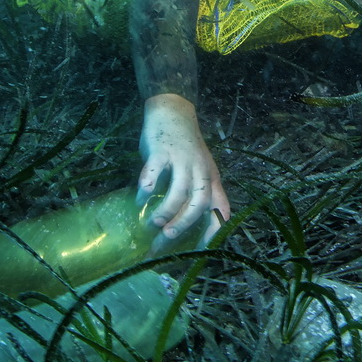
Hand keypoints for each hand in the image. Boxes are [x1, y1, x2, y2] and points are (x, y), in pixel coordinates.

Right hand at [136, 94, 229, 245]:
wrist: (173, 111)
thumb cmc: (185, 148)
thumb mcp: (199, 170)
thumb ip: (195, 193)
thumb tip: (182, 226)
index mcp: (211, 178)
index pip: (222, 209)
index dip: (214, 231)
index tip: (199, 250)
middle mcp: (200, 170)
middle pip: (199, 202)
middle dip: (184, 223)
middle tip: (167, 237)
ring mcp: (182, 159)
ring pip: (179, 189)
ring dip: (165, 210)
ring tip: (152, 222)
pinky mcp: (162, 150)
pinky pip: (155, 171)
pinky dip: (147, 187)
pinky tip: (139, 199)